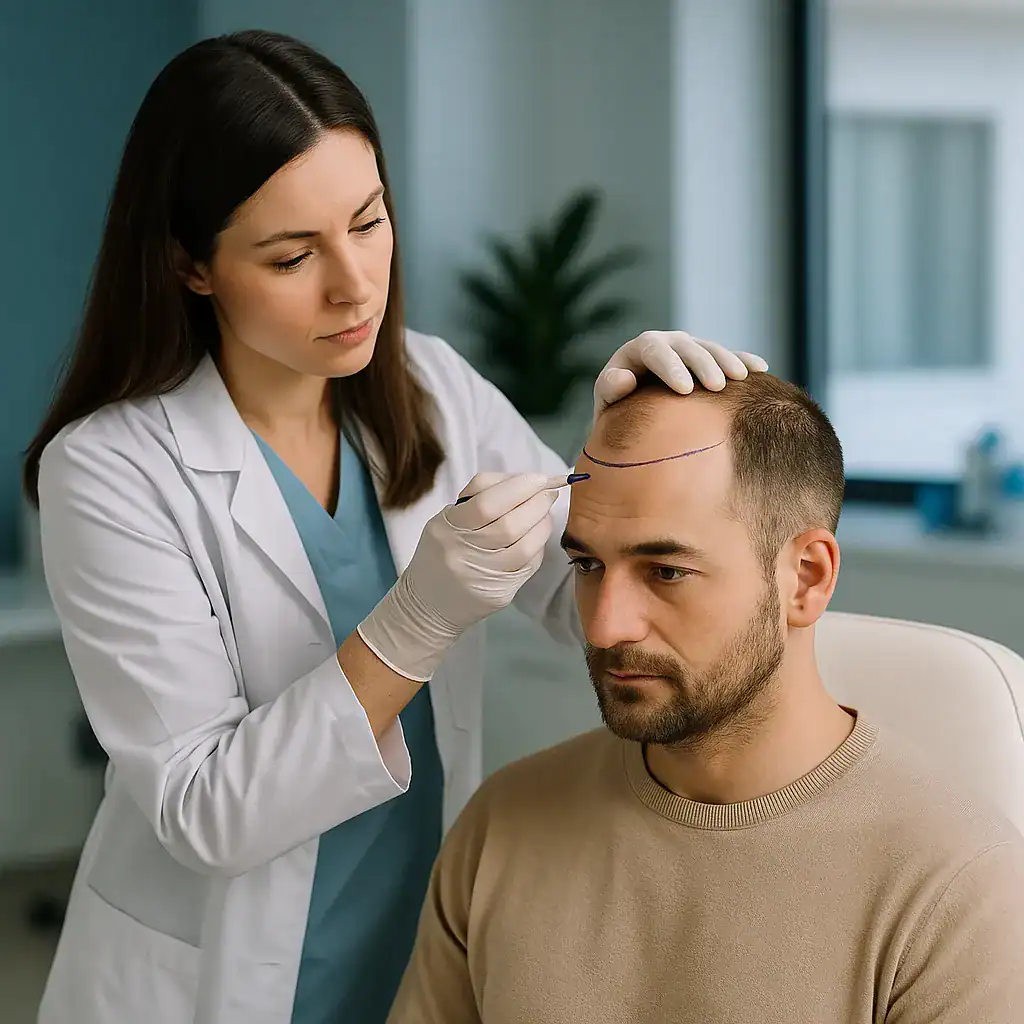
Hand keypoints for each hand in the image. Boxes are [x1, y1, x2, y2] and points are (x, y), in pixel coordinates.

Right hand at [357, 473, 557, 681]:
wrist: (427, 604)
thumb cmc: (439, 552)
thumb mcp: (446, 520)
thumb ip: (478, 498)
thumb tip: (522, 482)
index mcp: (448, 527)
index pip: (487, 502)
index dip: (519, 487)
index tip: (538, 478)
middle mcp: (464, 553)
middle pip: (510, 524)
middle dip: (537, 503)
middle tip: (548, 492)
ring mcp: (483, 577)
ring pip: (525, 547)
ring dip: (543, 523)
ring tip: (545, 512)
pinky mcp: (500, 594)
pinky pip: (528, 565)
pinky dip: (539, 545)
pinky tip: (538, 535)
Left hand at [593, 330, 768, 422]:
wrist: (633, 410)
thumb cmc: (617, 409)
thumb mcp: (606, 402)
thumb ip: (609, 389)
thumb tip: (624, 378)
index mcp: (639, 349)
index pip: (655, 351)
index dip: (671, 368)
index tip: (685, 389)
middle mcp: (667, 342)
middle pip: (687, 347)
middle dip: (703, 364)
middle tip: (717, 386)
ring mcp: (689, 348)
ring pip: (710, 349)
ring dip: (727, 361)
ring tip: (741, 379)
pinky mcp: (707, 359)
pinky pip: (728, 356)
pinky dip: (743, 360)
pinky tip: (760, 368)